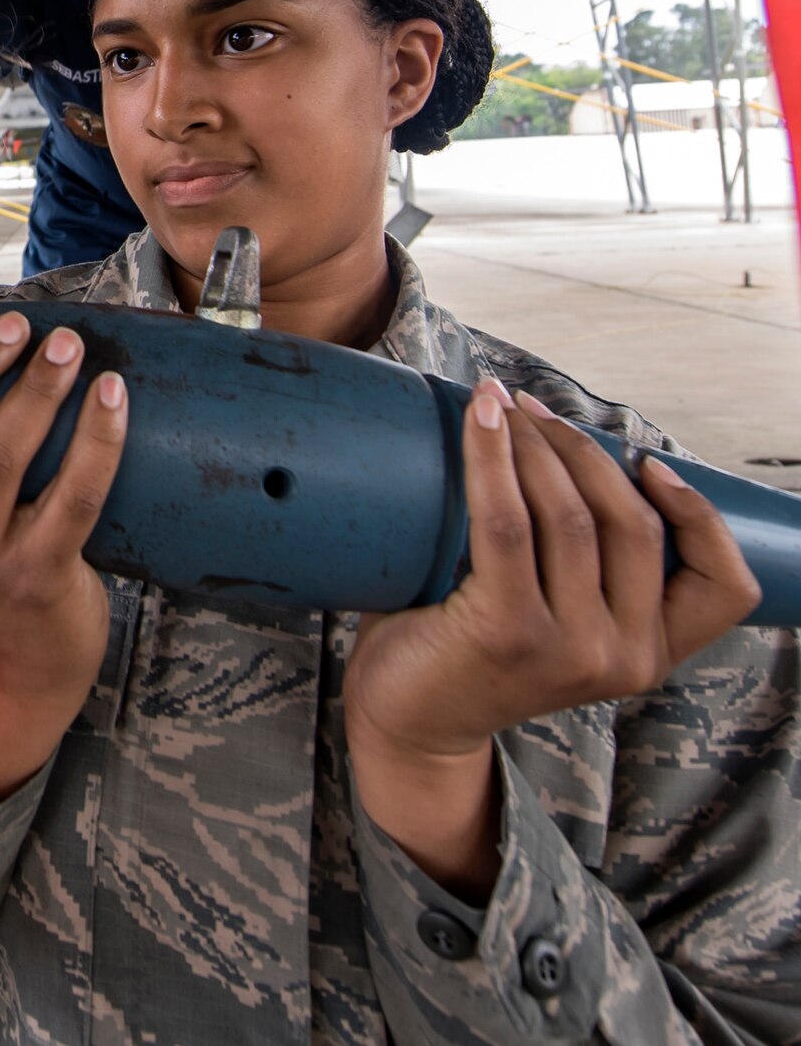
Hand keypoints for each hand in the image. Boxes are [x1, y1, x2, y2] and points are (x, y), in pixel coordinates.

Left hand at [344, 379, 760, 896]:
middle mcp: (622, 656)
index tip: (648, 462)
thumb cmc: (472, 655)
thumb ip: (588, 569)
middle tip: (536, 410)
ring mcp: (569, 647)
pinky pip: (508, 522)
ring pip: (571, 516)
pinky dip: (494, 458)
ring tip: (502, 408)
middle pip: (632, 525)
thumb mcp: (559, 620)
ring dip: (537, 446)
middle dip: (585, 452)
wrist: (408, 725)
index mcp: (649, 655)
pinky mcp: (509, 629)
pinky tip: (481, 416)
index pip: (726, 586)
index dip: (699, 514)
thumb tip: (574, 457)